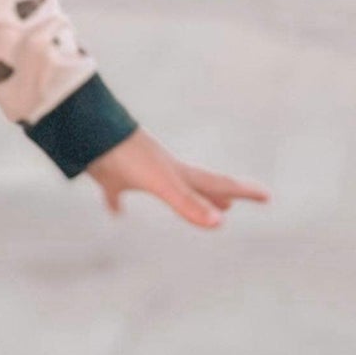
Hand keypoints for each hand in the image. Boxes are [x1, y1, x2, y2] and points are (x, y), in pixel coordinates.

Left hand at [85, 129, 268, 229]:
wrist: (88, 131)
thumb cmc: (127, 155)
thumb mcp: (162, 182)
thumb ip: (187, 203)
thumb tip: (219, 223)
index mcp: (178, 173)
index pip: (219, 184)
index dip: (244, 191)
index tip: (267, 196)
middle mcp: (162, 171)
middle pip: (197, 186)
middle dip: (218, 196)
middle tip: (235, 202)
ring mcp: (137, 172)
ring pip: (165, 189)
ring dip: (180, 199)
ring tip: (190, 206)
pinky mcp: (111, 176)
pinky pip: (117, 193)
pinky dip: (117, 203)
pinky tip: (116, 212)